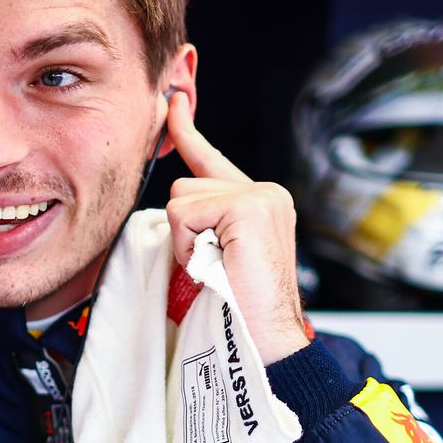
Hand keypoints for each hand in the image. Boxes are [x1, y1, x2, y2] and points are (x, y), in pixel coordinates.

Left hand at [164, 91, 311, 362]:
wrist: (267, 339)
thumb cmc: (240, 308)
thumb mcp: (218, 255)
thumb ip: (205, 225)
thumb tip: (175, 211)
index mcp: (260, 201)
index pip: (212, 159)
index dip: (187, 132)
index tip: (174, 102)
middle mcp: (265, 192)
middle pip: (185, 187)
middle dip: (183, 231)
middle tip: (209, 266)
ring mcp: (260, 197)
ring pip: (182, 200)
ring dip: (186, 241)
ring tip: (215, 268)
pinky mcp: (248, 207)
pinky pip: (186, 214)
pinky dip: (189, 245)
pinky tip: (214, 264)